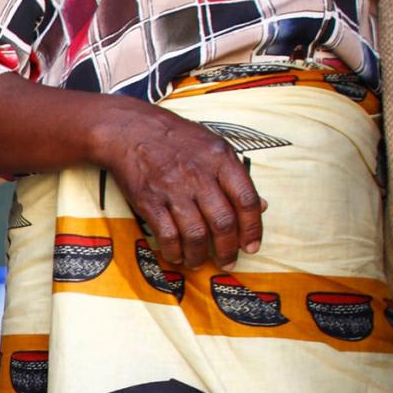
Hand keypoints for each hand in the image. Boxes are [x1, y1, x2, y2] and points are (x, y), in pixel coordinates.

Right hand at [90, 101, 265, 269]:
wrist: (130, 130)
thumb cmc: (176, 139)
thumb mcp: (214, 147)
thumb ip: (237, 177)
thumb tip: (263, 206)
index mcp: (220, 159)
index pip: (246, 200)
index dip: (253, 228)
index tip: (251, 246)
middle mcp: (199, 175)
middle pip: (223, 222)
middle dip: (228, 249)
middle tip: (227, 261)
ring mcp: (173, 189)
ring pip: (196, 234)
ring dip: (200, 255)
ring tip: (199, 262)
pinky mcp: (149, 201)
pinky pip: (167, 235)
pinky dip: (174, 251)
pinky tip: (177, 255)